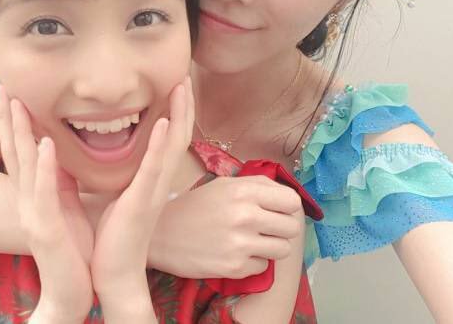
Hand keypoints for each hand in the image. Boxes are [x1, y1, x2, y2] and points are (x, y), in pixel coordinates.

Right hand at [0, 88, 93, 320]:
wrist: (72, 291)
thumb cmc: (71, 249)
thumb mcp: (64, 207)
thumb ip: (59, 182)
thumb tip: (61, 155)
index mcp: (34, 195)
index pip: (22, 153)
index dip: (16, 124)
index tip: (14, 95)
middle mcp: (27, 201)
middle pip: (15, 153)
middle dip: (9, 120)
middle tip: (4, 88)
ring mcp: (32, 214)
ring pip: (23, 166)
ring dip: (20, 133)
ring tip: (17, 103)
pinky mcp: (45, 228)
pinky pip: (44, 192)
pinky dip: (43, 166)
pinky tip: (44, 143)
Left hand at [91, 78, 193, 309]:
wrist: (113, 272)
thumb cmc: (113, 235)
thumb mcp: (119, 196)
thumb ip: (122, 175)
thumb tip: (112, 156)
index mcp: (151, 179)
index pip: (170, 140)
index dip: (177, 112)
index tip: (176, 85)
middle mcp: (158, 182)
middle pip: (178, 136)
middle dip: (183, 105)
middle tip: (185, 76)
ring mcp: (152, 191)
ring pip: (172, 146)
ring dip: (179, 115)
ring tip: (181, 86)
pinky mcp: (141, 202)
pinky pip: (154, 169)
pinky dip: (161, 145)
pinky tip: (164, 122)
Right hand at [149, 174, 303, 278]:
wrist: (160, 234)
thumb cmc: (194, 206)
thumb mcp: (223, 185)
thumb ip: (256, 186)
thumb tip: (286, 197)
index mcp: (244, 190)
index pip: (292, 201)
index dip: (287, 208)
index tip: (277, 212)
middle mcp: (246, 215)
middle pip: (292, 227)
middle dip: (281, 229)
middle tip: (264, 229)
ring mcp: (241, 243)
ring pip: (283, 249)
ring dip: (270, 247)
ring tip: (251, 242)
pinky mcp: (234, 267)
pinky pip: (263, 266)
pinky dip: (253, 262)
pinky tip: (235, 254)